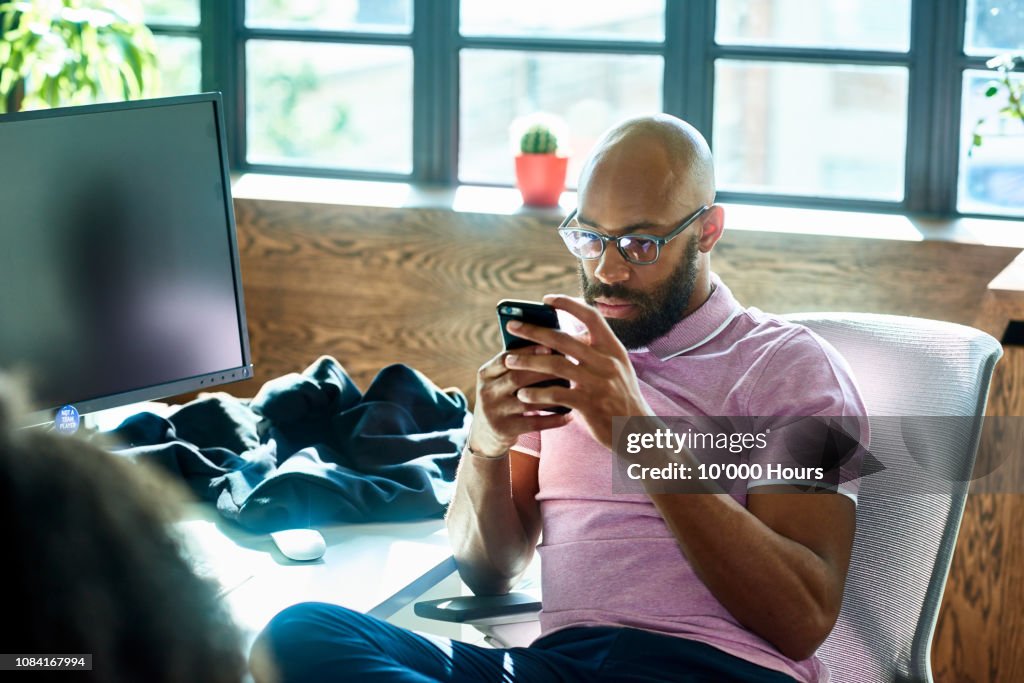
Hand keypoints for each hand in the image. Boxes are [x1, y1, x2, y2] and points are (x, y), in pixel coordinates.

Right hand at [468, 345, 573, 456]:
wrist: (485, 436)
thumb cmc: (502, 398)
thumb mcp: (499, 380)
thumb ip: (516, 365)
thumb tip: (550, 344)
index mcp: (485, 374)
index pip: (506, 358)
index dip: (527, 352)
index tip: (550, 346)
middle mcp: (486, 392)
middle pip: (517, 377)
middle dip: (543, 370)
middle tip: (566, 366)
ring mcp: (494, 412)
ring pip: (527, 401)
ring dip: (552, 394)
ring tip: (572, 389)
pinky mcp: (504, 430)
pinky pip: (533, 423)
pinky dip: (553, 419)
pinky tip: (569, 415)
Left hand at [503, 294, 652, 449]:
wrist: (637, 431)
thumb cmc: (619, 396)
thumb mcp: (616, 368)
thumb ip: (593, 352)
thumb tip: (559, 336)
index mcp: (613, 348)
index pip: (592, 316)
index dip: (569, 304)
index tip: (546, 299)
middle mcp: (607, 362)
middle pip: (563, 338)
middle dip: (533, 330)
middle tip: (512, 325)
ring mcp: (599, 383)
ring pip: (555, 364)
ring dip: (528, 361)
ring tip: (509, 360)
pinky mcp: (589, 405)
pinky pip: (556, 394)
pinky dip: (536, 394)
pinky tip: (523, 395)